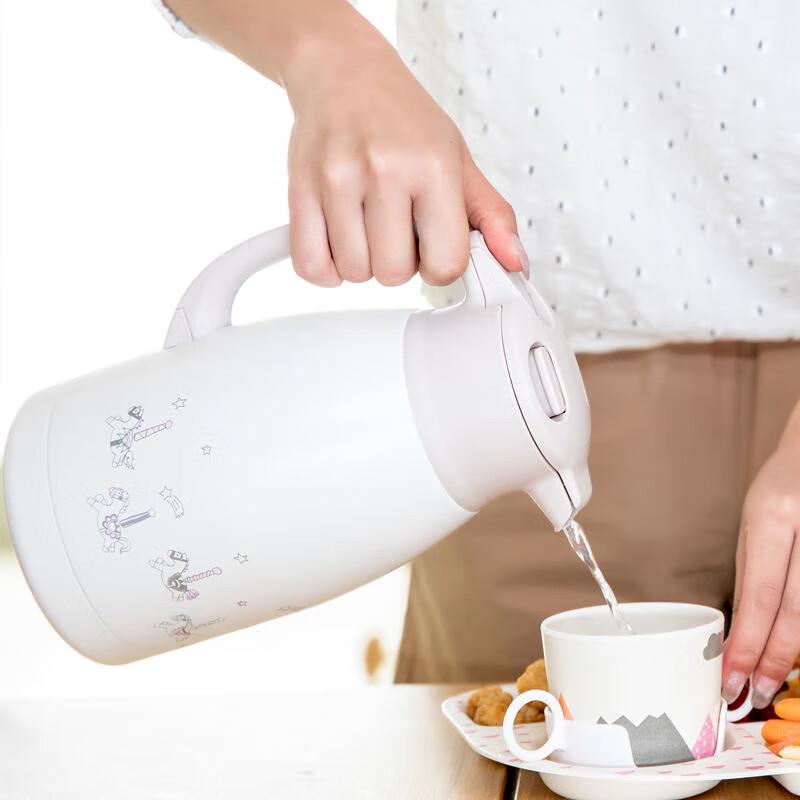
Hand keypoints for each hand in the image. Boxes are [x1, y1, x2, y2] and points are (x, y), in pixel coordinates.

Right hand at [166, 0, 527, 286]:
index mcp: (433, 166)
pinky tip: (340, 241)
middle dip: (399, 263)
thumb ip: (491, 215)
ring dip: (363, 263)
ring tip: (367, 226)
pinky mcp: (300, 191)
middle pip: (394, 274)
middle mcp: (384, 170)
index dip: (441, 265)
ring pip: (355, 273)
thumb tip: (514, 262)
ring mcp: (337, 181)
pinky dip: (327, 268)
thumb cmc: (402, 118)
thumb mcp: (458, 159)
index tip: (433, 246)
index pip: (446, 264)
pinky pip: (312, 267)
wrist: (342, 72)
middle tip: (397, 230)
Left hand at [723, 404, 799, 708]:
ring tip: (775, 677)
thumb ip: (755, 569)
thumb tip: (741, 627)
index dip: (746, 642)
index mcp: (771, 516)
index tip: (732, 677)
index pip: (759, 593)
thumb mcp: (759, 518)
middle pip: (794, 608)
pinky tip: (798, 647)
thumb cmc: (788, 484)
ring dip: (796, 649)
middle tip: (754, 692)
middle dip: (773, 657)